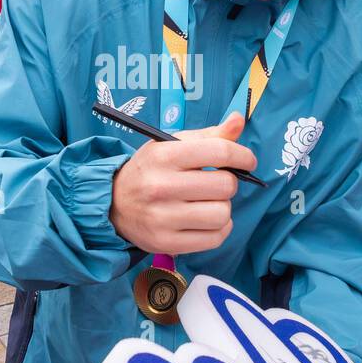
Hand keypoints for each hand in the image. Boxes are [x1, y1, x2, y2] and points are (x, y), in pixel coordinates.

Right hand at [109, 112, 254, 255]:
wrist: (114, 203)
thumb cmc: (151, 170)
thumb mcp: (171, 145)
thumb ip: (209, 135)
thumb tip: (239, 120)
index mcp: (164, 156)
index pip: (219, 152)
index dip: (243, 156)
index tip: (248, 161)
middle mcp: (161, 186)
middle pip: (225, 185)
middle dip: (229, 182)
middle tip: (217, 183)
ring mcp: (162, 218)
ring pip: (222, 214)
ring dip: (223, 207)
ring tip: (209, 202)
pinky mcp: (166, 242)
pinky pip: (215, 238)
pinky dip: (219, 229)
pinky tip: (207, 220)